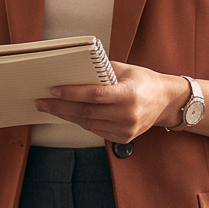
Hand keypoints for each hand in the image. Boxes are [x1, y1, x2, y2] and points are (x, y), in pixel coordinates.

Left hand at [36, 62, 187, 142]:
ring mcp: (125, 129)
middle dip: (60, 107)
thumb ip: (101, 70)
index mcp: (129, 95)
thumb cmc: (144, 81)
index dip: (71, 93)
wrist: (166, 101)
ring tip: (51, 107)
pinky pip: (95, 130)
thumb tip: (73, 70)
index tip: (53, 90)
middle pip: (86, 112)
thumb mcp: (125, 69)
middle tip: (41, 102)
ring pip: (87, 123)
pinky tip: (69, 114)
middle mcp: (128, 114)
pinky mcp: (123, 138)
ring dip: (67, 115)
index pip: (94, 95)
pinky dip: (80, 121)